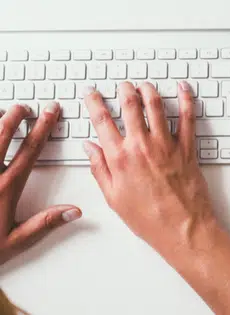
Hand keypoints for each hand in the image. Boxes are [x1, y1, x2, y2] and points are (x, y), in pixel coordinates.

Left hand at [0, 103, 81, 264]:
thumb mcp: (15, 240)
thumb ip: (45, 223)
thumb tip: (74, 211)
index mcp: (6, 188)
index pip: (30, 150)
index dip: (43, 128)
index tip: (50, 113)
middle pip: (2, 135)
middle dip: (15, 116)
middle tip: (23, 106)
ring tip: (1, 111)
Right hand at [82, 82, 215, 252]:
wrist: (183, 229)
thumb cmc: (149, 218)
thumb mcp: (114, 198)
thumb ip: (99, 169)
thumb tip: (89, 148)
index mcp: (120, 158)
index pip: (102, 120)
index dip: (94, 102)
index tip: (91, 93)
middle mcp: (142, 146)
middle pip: (130, 106)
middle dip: (124, 90)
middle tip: (122, 85)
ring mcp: (167, 145)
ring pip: (156, 106)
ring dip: (149, 90)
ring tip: (145, 85)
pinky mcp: (188, 148)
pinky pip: (188, 118)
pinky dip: (186, 100)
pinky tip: (183, 88)